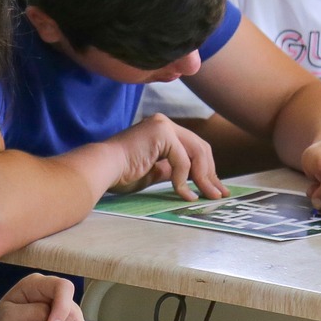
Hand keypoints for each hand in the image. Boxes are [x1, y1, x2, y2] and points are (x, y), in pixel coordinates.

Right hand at [109, 114, 224, 199]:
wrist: (101, 169)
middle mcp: (164, 123)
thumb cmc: (120, 174)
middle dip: (211, 173)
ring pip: (196, 153)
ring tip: (208, 197)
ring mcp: (163, 125)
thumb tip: (191, 180)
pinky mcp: (162, 133)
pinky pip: (183, 160)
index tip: (214, 188)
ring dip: (204, 178)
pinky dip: (185, 180)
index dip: (206, 169)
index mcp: (161, 130)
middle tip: (219, 194)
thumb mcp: (153, 172)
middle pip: (200, 148)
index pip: (193, 147)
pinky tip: (184, 195)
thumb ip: (172, 170)